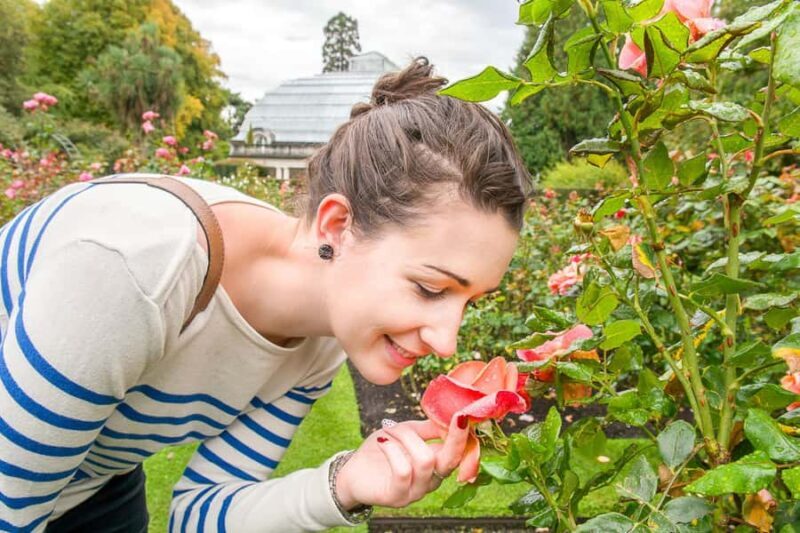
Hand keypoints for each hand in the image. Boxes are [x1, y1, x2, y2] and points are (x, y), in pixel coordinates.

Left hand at [334, 413, 468, 508]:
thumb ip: (428, 428)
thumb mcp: (406, 432)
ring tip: (389, 432)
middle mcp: (431, 480)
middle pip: (451, 460)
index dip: (463, 435)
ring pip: (425, 459)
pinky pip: (402, 470)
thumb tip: (451, 415)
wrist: (352, 471)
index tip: (463, 414)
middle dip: (455, 438)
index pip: (459, 452)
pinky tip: (382, 441)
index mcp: (437, 464)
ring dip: (405, 437)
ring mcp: (416, 492)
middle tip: (455, 416)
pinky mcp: (397, 497)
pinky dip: (391, 448)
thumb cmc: (382, 448)